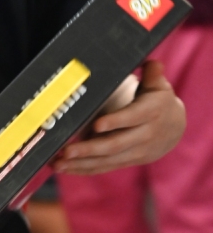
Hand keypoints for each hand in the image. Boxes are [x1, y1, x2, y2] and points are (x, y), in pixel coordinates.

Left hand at [53, 61, 184, 174]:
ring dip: (81, 163)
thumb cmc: (159, 102)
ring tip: (58, 163)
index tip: (96, 125)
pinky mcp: (127, 161)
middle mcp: (144, 135)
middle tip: (66, 150)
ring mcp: (135, 152)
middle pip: (115, 144)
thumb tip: (151, 63)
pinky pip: (104, 167)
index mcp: (151, 112)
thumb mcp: (159, 86)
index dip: (116, 121)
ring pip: (107, 160)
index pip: (132, 117)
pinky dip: (83, 169)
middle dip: (89, 149)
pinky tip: (65, 168)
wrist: (175, 129)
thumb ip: (152, 75)